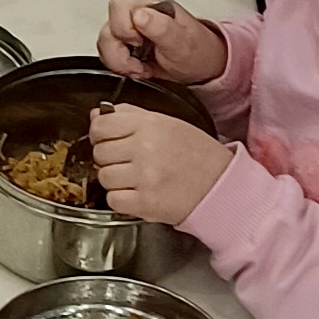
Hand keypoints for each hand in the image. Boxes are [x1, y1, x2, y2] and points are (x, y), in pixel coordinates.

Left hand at [90, 104, 230, 224]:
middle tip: (128, 161)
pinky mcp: (146, 202)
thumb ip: (129, 115)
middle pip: (99, 152)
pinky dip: (121, 199)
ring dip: (115, 180)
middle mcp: (144, 148)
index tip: (108, 139)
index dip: (100, 134)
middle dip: (109, 158)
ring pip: (103, 177)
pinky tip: (137, 193)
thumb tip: (96, 115)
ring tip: (136, 178)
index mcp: (148, 125)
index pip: (100, 126)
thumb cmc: (197, 154)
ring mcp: (144, 177)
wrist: (222, 186)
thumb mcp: (167, 123)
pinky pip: (113, 200)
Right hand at [98, 0, 227, 85]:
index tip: (139, 43)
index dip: (124, 28)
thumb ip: (162, 27)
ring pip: (105, 40)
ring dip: (118, 60)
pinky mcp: (126, 44)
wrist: (202, 67)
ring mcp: (130, 28)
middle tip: (137, 61)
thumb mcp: (183, 42)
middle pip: (108, 25)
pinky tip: (136, 68)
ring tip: (138, 67)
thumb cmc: (198, 51)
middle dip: (118, 50)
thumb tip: (140, 15)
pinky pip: (108, 52)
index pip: (119, 7)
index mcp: (151, 4)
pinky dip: (118, 65)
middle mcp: (138, 13)